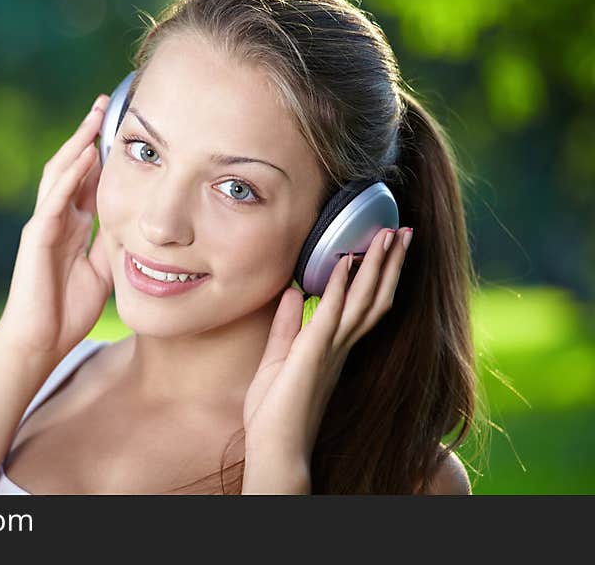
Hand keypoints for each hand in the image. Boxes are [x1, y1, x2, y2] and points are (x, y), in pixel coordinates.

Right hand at [0, 94, 113, 367]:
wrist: (40, 342)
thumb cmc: (68, 308)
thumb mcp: (103, 269)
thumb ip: (112, 242)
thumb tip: (136, 223)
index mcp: (73, 225)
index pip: (88, 178)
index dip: (102, 151)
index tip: (122, 127)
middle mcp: (58, 218)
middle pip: (72, 166)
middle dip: (87, 134)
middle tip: (105, 103)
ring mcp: (45, 225)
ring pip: (60, 174)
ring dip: (78, 144)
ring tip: (94, 116)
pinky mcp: (37, 238)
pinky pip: (54, 200)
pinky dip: (70, 176)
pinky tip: (85, 155)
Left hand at [241, 227, 411, 489]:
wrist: (276, 450)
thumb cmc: (275, 413)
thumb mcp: (278, 358)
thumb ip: (287, 324)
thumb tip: (292, 291)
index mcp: (334, 348)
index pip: (363, 304)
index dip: (377, 275)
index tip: (386, 247)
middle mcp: (341, 347)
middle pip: (375, 296)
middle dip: (391, 263)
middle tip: (404, 230)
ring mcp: (332, 349)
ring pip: (364, 299)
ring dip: (377, 265)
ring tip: (390, 233)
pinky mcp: (315, 352)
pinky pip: (331, 313)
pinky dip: (340, 285)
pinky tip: (347, 259)